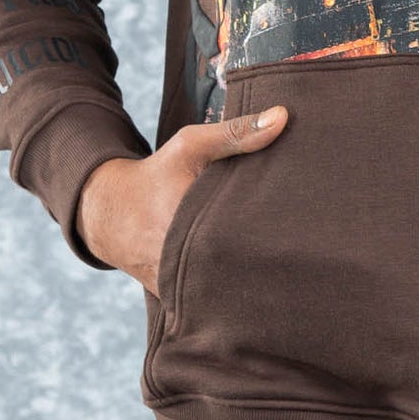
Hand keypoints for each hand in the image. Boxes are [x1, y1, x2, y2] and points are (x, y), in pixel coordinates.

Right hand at [79, 104, 289, 292]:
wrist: (112, 215)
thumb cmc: (158, 175)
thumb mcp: (191, 146)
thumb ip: (236, 133)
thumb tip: (283, 117)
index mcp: (190, 226)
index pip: (250, 240)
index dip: (278, 234)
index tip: (301, 221)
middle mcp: (186, 265)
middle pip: (247, 269)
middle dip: (273, 258)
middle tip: (306, 244)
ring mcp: (184, 290)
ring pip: (234, 291)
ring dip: (257, 278)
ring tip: (290, 266)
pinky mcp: (183, 303)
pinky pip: (219, 302)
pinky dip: (238, 291)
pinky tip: (264, 284)